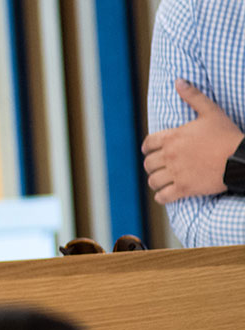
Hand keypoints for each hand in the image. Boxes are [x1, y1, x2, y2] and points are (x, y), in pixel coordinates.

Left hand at [143, 79, 241, 203]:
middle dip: (152, 165)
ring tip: (161, 181)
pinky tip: (165, 195)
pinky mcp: (185, 189)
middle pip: (148, 163)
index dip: (147, 148)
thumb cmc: (227, 135)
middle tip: (157, 167)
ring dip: (156, 180)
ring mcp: (176, 173)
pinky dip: (162, 197)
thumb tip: (179, 81)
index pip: (148, 144)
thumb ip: (193, 96)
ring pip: (153, 180)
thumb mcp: (211, 112)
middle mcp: (170, 156)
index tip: (149, 151)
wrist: (241, 159)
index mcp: (172, 137)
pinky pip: (163, 196)